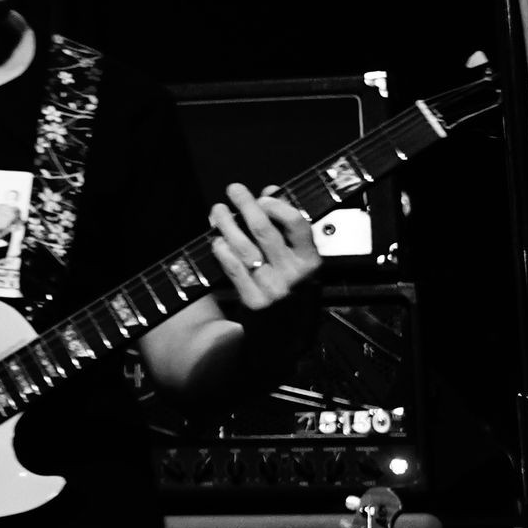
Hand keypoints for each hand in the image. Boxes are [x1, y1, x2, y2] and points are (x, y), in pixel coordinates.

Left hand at [207, 184, 322, 313]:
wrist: (287, 338)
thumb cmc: (295, 291)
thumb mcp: (301, 262)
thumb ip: (287, 227)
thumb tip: (271, 191)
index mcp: (311, 261)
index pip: (297, 225)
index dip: (277, 206)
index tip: (263, 196)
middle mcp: (294, 274)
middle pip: (264, 231)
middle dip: (246, 206)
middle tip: (233, 189)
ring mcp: (273, 289)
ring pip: (244, 248)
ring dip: (227, 225)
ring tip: (217, 210)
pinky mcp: (254, 302)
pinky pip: (233, 269)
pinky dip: (222, 251)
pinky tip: (216, 240)